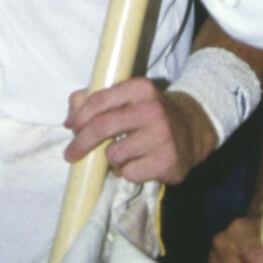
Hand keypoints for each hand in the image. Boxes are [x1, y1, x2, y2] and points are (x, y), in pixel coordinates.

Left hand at [64, 80, 215, 184]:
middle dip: (82, 142)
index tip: (71, 129)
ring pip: (115, 154)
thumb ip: (96, 101)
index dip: (80, 116)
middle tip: (71, 154)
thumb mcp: (128, 98)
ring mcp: (162, 137)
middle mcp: (152, 110)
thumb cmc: (149, 113)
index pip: (100, 100)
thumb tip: (70, 117)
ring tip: (123, 154)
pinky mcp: (168, 161)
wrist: (192, 128)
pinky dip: (127, 172)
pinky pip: (130, 173)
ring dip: (111, 159)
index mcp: (140, 88)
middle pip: (103, 127)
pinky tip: (138, 164)